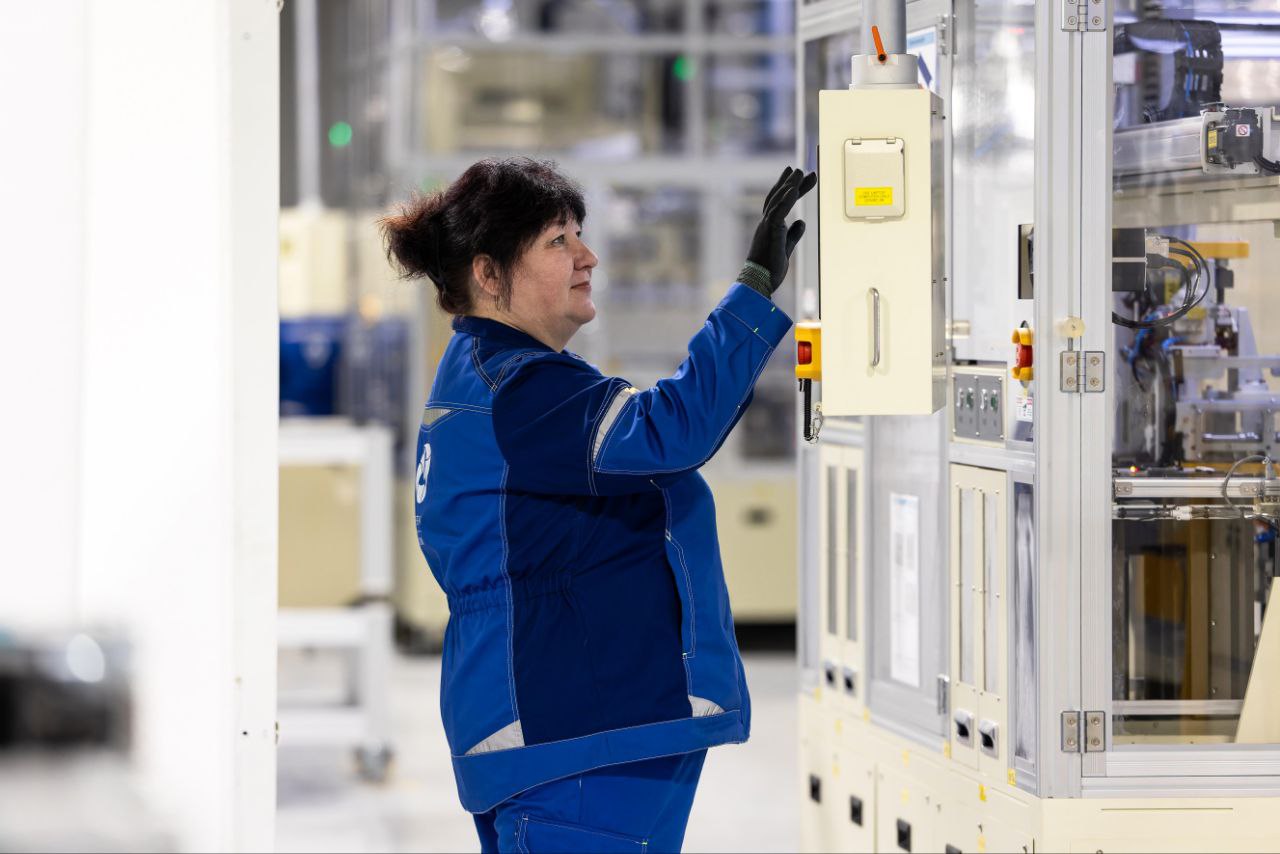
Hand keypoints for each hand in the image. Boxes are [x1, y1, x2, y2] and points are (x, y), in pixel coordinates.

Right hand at [740, 167, 817, 297]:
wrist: (759, 282)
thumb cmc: (769, 269)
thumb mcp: (785, 248)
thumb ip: (793, 234)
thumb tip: (801, 222)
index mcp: (770, 227)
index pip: (779, 203)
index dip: (786, 188)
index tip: (795, 176)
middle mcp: (766, 223)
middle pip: (779, 197)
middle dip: (791, 182)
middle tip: (801, 169)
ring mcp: (766, 226)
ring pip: (778, 200)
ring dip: (789, 185)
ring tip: (800, 172)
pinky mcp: (770, 232)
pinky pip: (778, 212)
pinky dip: (786, 199)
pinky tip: (793, 188)